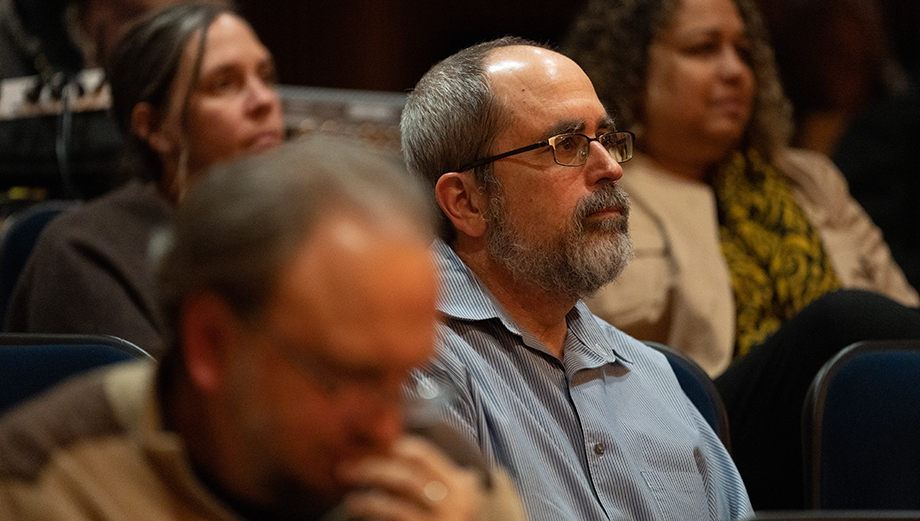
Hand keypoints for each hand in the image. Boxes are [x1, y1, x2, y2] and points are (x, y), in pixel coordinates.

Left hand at [337, 434, 485, 520]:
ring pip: (397, 509)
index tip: (377, 445)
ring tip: (351, 501)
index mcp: (463, 487)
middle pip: (407, 479)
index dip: (398, 447)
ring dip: (368, 502)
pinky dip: (380, 520)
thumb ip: (464, 480)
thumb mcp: (483, 497)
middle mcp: (455, 505)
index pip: (426, 457)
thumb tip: (436, 461)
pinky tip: (366, 517)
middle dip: (373, 470)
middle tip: (347, 469)